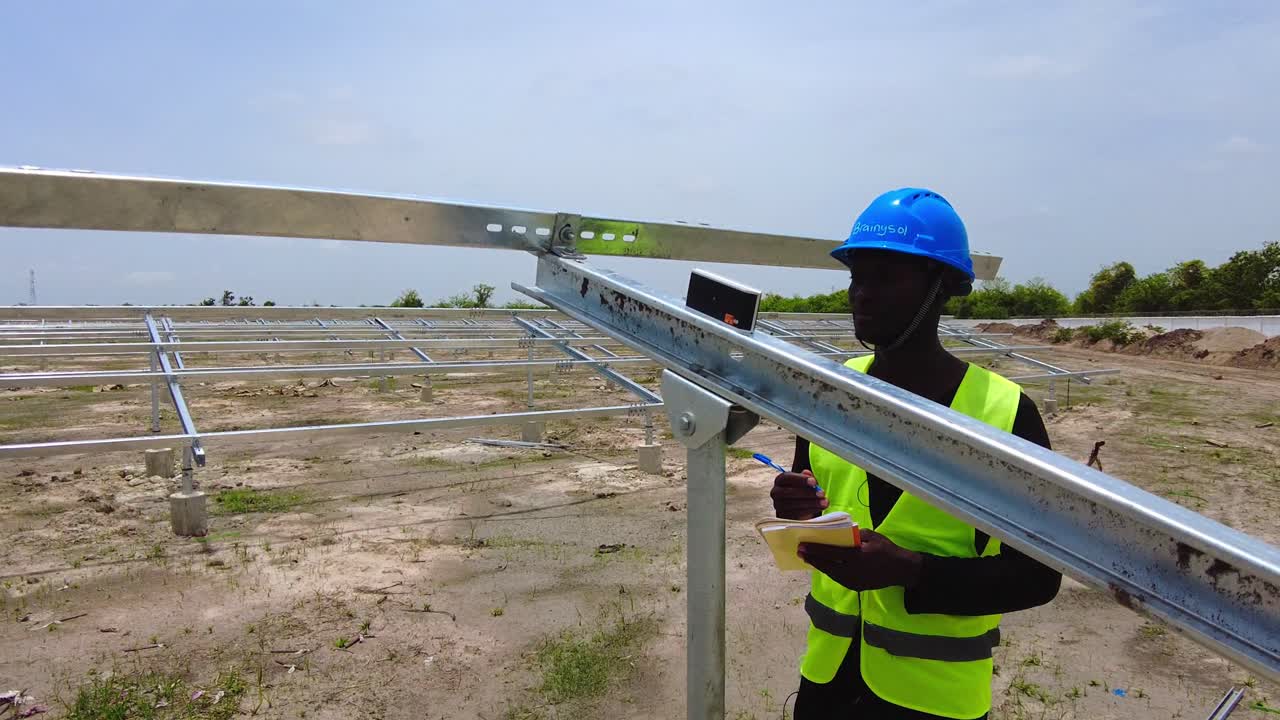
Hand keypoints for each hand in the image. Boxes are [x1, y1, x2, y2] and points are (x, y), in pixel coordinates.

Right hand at [770, 470, 827, 519]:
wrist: (800, 508)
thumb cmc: (803, 491)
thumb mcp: (806, 483)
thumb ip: (807, 477)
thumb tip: (807, 473)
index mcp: (780, 480)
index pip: (786, 477)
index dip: (800, 479)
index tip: (814, 482)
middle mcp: (776, 492)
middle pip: (788, 492)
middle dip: (807, 492)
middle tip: (821, 493)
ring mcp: (778, 506)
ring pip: (793, 504)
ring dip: (811, 503)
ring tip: (824, 502)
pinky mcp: (784, 517)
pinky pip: (796, 514)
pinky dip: (810, 511)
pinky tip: (819, 508)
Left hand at [798, 530, 923, 590]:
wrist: (900, 570)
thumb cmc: (886, 549)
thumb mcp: (871, 536)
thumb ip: (853, 534)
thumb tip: (838, 533)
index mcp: (856, 556)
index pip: (831, 553)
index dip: (815, 549)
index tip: (803, 545)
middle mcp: (852, 571)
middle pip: (827, 565)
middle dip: (812, 558)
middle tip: (800, 552)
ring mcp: (853, 581)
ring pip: (830, 573)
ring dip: (819, 565)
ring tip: (808, 558)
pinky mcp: (855, 587)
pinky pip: (838, 578)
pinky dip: (829, 571)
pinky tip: (823, 565)